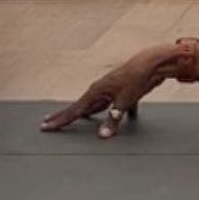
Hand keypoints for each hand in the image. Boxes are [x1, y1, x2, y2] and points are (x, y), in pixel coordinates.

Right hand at [41, 46, 172, 136]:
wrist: (152, 63)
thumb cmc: (136, 78)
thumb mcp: (124, 101)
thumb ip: (113, 119)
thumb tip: (102, 136)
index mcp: (96, 91)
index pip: (74, 111)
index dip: (60, 121)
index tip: (46, 127)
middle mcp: (99, 90)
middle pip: (78, 108)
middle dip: (64, 117)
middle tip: (47, 124)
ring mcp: (109, 91)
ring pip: (93, 107)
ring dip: (84, 114)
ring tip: (71, 119)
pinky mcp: (121, 93)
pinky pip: (112, 107)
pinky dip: (112, 115)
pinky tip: (114, 122)